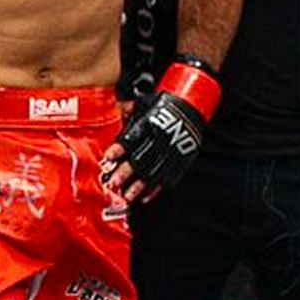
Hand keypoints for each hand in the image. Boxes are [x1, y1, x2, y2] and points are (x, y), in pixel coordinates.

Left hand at [104, 57, 221, 201]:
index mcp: (150, 123)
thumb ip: (127, 108)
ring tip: (126, 196)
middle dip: (126, 172)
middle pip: (142, 158)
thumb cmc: (162, 105)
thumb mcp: (144, 102)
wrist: (192, 107)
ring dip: (139, 186)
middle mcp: (162, 138)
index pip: (132, 138)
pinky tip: (144, 197)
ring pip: (154, 172)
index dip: (120, 148)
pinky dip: (156, 189)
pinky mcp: (181, 160)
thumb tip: (116, 108)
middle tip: (113, 182)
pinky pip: (168, 178)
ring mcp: (173, 151)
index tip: (108, 158)